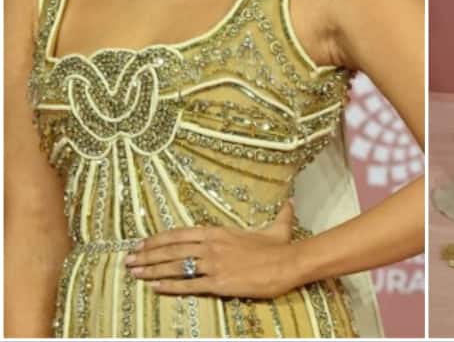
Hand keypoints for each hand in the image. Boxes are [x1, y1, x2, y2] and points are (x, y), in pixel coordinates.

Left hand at [125, 200, 300, 298]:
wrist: (289, 263)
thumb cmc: (282, 248)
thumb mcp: (279, 228)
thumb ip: (280, 214)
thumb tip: (290, 201)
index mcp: (220, 233)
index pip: (181, 234)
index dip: (159, 239)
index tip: (142, 242)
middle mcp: (212, 247)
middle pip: (172, 250)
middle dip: (147, 254)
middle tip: (128, 259)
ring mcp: (213, 265)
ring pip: (175, 267)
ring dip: (152, 270)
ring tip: (134, 272)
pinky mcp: (218, 283)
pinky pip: (189, 285)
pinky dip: (169, 286)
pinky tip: (155, 288)